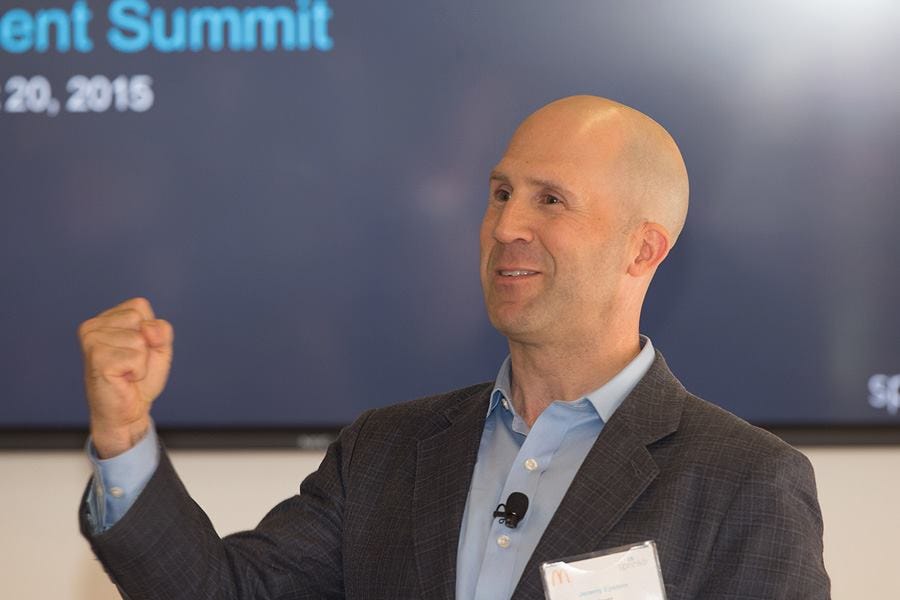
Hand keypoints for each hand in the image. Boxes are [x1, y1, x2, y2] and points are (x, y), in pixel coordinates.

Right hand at [78, 297, 173, 457]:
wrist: (128, 411)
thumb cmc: (140, 379)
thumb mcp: (159, 348)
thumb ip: (161, 330)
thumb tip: (148, 329)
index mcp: (105, 319)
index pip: (139, 306)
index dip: (149, 330)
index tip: (137, 349)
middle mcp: (93, 327)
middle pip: (141, 321)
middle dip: (147, 346)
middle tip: (131, 363)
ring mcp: (92, 342)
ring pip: (139, 340)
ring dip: (141, 361)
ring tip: (126, 372)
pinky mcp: (97, 359)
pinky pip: (136, 357)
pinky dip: (137, 371)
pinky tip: (123, 379)